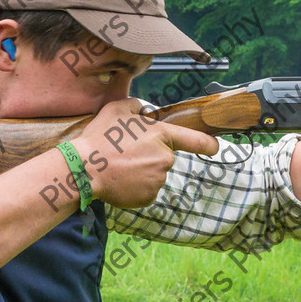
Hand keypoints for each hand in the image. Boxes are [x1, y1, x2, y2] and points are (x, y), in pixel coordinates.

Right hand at [71, 98, 218, 208]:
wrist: (84, 169)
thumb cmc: (100, 138)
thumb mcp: (116, 108)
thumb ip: (135, 104)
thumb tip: (142, 108)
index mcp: (161, 135)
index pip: (196, 140)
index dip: (209, 144)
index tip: (216, 147)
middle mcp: (165, 159)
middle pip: (164, 157)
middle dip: (149, 155)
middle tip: (125, 153)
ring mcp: (158, 180)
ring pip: (155, 175)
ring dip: (142, 172)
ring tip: (119, 167)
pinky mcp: (148, 197)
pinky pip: (146, 190)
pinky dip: (136, 187)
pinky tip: (121, 180)